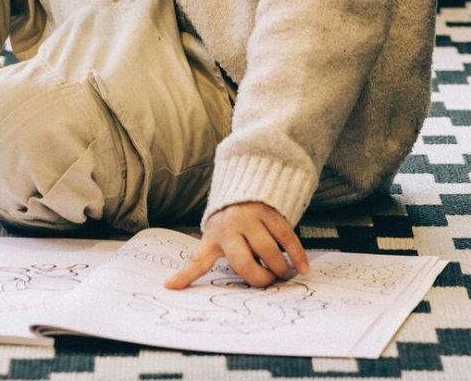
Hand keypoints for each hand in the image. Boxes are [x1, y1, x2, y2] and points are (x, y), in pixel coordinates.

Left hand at [163, 202, 309, 289]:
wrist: (247, 185)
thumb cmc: (232, 223)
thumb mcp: (217, 236)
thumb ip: (220, 259)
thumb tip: (234, 285)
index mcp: (212, 238)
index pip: (197, 260)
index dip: (184, 276)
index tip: (169, 286)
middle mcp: (229, 227)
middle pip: (243, 263)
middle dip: (259, 279)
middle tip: (268, 283)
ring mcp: (251, 218)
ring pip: (268, 251)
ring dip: (279, 269)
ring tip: (282, 275)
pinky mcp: (270, 212)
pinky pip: (287, 238)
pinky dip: (297, 256)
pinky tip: (301, 268)